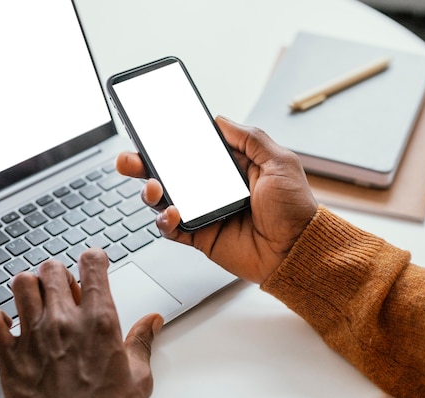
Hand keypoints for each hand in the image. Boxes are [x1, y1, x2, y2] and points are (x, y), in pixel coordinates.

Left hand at [0, 248, 163, 397]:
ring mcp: (34, 336)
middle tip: (64, 289)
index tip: (93, 262)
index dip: (93, 258)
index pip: (92, 265)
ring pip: (21, 285)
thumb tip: (152, 322)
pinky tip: (7, 325)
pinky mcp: (11, 357)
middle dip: (59, 272)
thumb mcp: (138, 376)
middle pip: (52, 269)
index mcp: (98, 321)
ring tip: (35, 301)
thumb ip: (142, 341)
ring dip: (28, 288)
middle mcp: (64, 321)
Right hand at [116, 116, 316, 283]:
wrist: (297, 251)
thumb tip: (220, 119)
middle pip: (169, 173)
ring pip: (164, 200)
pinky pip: (172, 229)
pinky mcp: (200, 236)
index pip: (191, 150)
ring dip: (150, 191)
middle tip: (128, 159)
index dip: (169, 142)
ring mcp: (204, 212)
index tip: (149, 131)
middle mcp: (212, 188)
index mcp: (229, 167)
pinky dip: (165, 220)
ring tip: (152, 187)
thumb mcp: (279, 161)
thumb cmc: (294, 208)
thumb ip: (249, 138)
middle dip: (143, 164)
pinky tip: (172, 212)